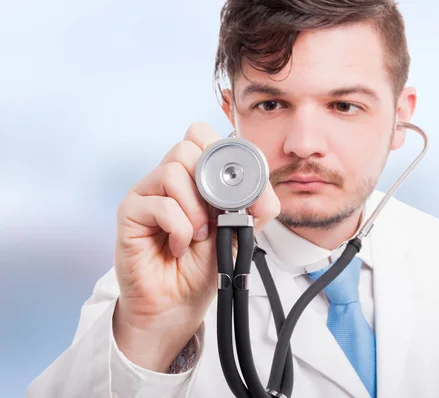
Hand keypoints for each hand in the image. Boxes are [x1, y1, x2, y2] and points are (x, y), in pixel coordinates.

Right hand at [112, 123, 279, 371]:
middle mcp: (167, 178)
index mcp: (193, 176)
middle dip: (210, 185)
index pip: (200, 135)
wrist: (178, 304)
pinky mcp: (129, 212)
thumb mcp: (239, 234)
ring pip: (173, 171)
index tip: (233, 188)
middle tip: (215, 217)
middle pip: (186, 147)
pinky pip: (160, 205)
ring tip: (197, 235)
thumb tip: (264, 191)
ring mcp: (146, 193)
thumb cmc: (202, 267)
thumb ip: (256, 209)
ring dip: (195, 210)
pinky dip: (179, 229)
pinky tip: (179, 246)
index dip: (219, 153)